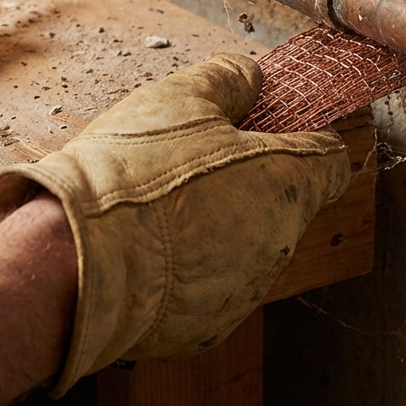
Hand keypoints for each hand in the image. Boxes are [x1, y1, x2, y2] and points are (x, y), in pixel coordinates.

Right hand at [0, 53, 349, 394]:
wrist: (75, 260)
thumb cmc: (132, 176)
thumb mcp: (180, 97)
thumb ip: (228, 80)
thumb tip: (249, 79)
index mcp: (284, 182)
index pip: (330, 158)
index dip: (302, 135)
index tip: (268, 125)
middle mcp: (277, 244)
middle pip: (281, 202)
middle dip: (247, 179)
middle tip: (193, 158)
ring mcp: (244, 291)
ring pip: (242, 245)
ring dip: (214, 223)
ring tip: (158, 206)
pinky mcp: (207, 326)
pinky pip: (207, 285)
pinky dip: (185, 267)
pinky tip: (146, 247)